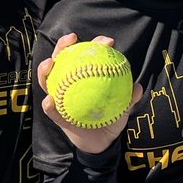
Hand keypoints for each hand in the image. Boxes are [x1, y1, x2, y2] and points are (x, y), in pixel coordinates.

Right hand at [37, 32, 141, 153]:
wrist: (102, 143)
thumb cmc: (111, 118)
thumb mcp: (122, 107)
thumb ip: (129, 98)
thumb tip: (137, 87)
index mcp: (83, 77)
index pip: (86, 56)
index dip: (95, 44)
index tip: (107, 41)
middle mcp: (68, 83)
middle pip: (61, 60)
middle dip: (62, 46)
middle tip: (71, 38)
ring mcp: (60, 98)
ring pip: (47, 81)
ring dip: (44, 70)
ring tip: (50, 63)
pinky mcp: (56, 116)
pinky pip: (50, 110)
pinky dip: (48, 104)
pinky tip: (50, 99)